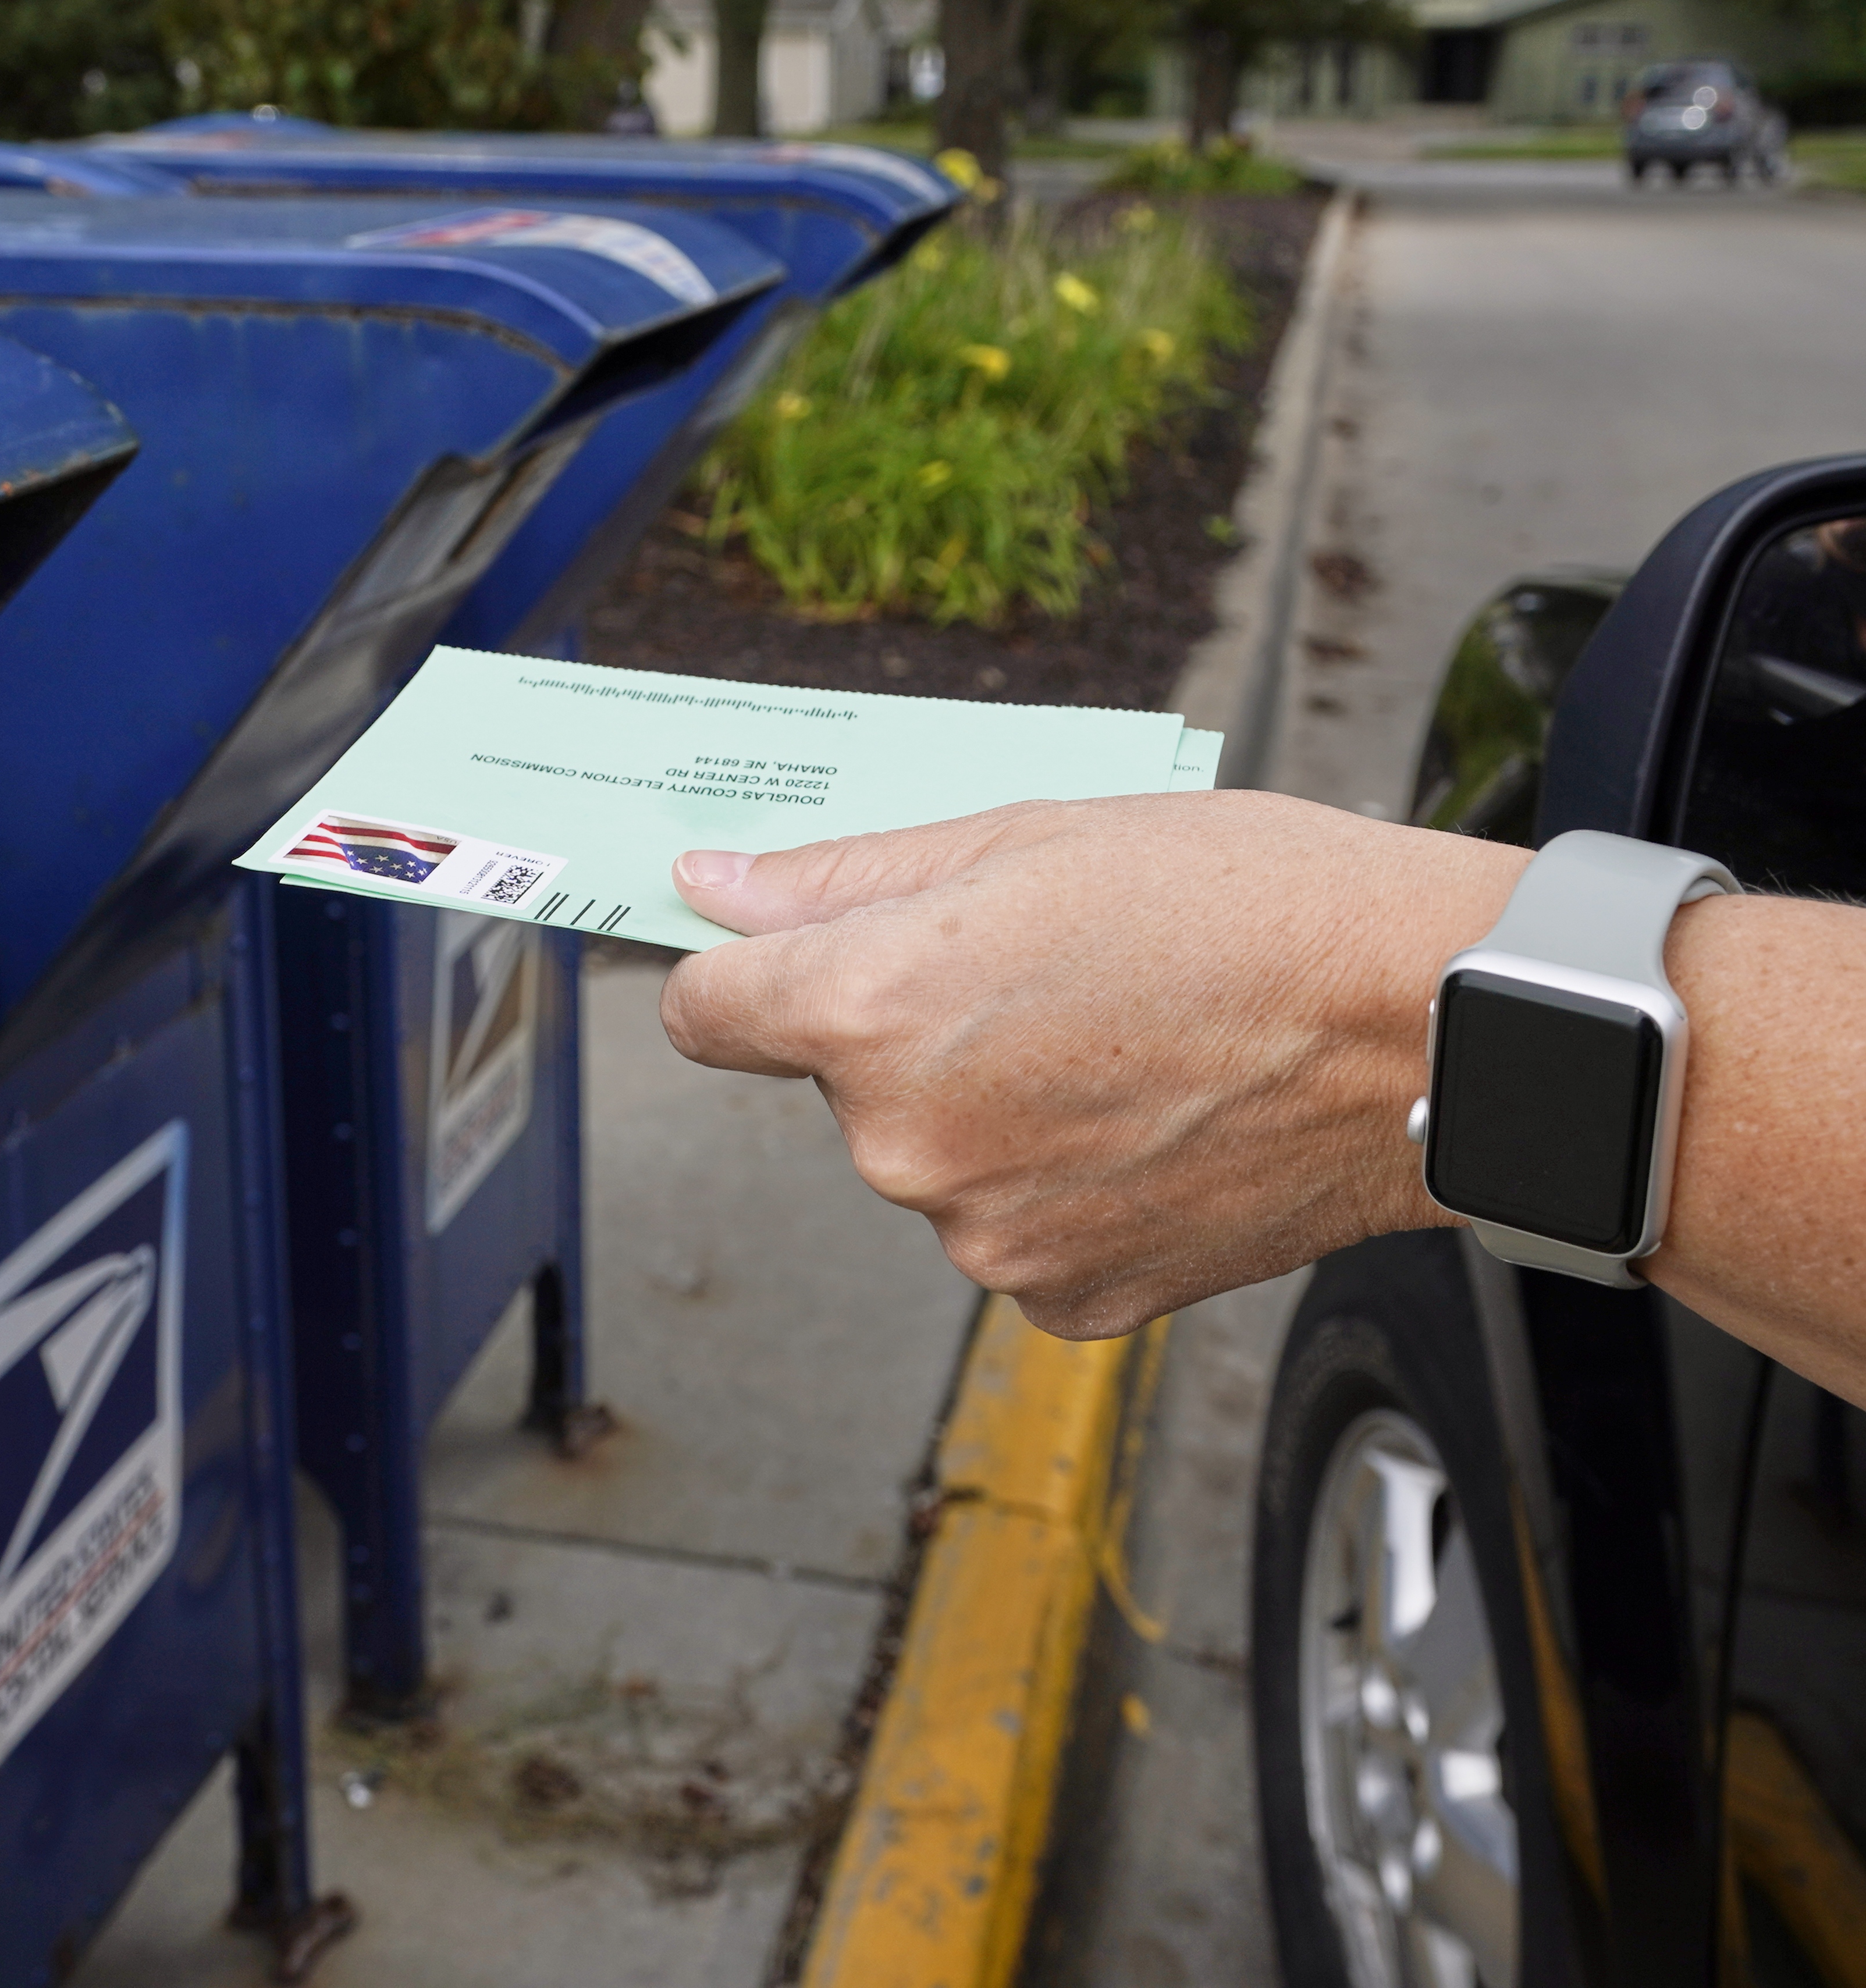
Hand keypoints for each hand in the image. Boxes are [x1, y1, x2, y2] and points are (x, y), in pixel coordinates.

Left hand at [656, 791, 1528, 1337]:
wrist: (1427, 1030)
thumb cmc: (1251, 905)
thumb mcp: (1026, 836)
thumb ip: (843, 879)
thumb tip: (712, 888)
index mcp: (873, 1014)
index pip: (707, 1013)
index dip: (747, 973)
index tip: (789, 959)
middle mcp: (904, 1145)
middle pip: (841, 1084)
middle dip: (912, 1033)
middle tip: (1049, 981)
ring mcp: (984, 1236)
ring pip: (935, 1158)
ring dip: (993, 1109)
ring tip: (1126, 1048)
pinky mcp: (1064, 1298)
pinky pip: (1016, 1229)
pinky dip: (1062, 1184)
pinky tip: (1153, 1126)